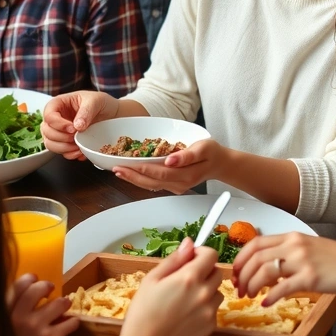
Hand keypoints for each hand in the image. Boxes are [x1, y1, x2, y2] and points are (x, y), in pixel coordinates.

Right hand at [7, 274, 79, 335]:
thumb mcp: (8, 327)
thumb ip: (16, 309)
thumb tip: (32, 286)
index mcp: (6, 314)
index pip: (17, 287)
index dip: (29, 279)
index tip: (35, 279)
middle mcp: (18, 319)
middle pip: (36, 290)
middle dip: (46, 286)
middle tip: (51, 289)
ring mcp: (35, 328)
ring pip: (58, 303)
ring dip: (63, 303)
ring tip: (63, 308)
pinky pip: (70, 322)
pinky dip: (73, 322)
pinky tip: (69, 324)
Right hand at [42, 91, 119, 158]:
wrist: (112, 114)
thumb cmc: (101, 103)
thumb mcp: (96, 101)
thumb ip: (86, 111)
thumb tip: (77, 126)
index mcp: (59, 104)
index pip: (48, 115)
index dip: (58, 124)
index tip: (72, 128)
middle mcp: (56, 118)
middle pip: (46, 131)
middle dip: (60, 137)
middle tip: (75, 137)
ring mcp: (60, 131)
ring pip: (50, 144)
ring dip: (63, 148)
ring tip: (78, 146)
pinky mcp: (66, 142)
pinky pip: (61, 152)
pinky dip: (70, 154)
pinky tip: (80, 152)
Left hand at [112, 139, 231, 193]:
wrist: (220, 164)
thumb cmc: (212, 153)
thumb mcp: (204, 148)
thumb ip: (187, 155)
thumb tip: (169, 160)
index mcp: (186, 175)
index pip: (160, 173)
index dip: (142, 169)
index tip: (127, 164)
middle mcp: (179, 184)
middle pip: (151, 182)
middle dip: (132, 176)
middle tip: (116, 169)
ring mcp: (175, 187)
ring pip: (150, 185)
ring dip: (133, 179)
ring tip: (118, 171)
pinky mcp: (172, 185)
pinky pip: (154, 184)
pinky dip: (140, 179)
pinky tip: (131, 172)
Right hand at [115, 237, 222, 335]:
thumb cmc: (143, 311)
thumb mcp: (152, 279)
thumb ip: (175, 259)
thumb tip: (190, 243)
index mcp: (190, 277)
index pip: (212, 254)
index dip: (202, 253)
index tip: (191, 259)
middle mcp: (205, 292)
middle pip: (217, 272)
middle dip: (205, 271)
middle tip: (186, 280)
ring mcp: (210, 310)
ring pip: (217, 291)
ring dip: (207, 290)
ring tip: (186, 299)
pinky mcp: (211, 326)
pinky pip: (214, 309)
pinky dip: (205, 308)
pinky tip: (187, 314)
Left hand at [233, 232, 335, 305]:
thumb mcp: (308, 248)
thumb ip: (286, 254)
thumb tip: (265, 270)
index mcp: (291, 237)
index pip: (256, 243)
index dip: (240, 258)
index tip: (235, 272)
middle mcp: (294, 246)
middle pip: (256, 257)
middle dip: (242, 275)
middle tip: (239, 288)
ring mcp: (302, 261)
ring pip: (264, 271)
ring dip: (252, 285)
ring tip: (250, 296)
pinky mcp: (310, 277)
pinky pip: (282, 287)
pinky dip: (270, 297)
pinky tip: (266, 303)